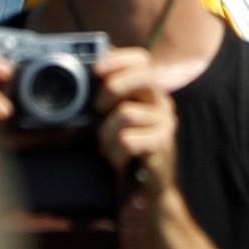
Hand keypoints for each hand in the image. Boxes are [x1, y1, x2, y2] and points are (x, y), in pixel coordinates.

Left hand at [96, 47, 181, 203]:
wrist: (144, 189)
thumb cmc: (123, 150)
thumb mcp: (111, 119)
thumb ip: (104, 98)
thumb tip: (83, 75)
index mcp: (148, 91)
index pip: (141, 60)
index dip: (119, 59)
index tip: (95, 69)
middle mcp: (161, 102)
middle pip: (143, 75)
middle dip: (113, 87)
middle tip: (98, 107)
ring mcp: (165, 122)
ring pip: (126, 113)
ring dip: (106, 134)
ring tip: (107, 148)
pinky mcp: (163, 144)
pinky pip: (128, 140)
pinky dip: (115, 153)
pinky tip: (118, 161)